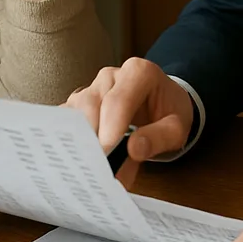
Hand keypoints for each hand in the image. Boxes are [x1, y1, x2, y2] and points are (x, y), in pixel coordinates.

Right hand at [66, 58, 194, 162]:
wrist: (162, 105)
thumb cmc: (168, 113)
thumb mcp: (176, 127)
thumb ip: (159, 137)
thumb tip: (134, 149)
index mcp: (138, 73)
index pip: (118, 101)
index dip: (109, 129)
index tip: (105, 154)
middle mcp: (110, 76)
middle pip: (90, 105)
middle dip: (91, 138)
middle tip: (95, 169)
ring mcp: (91, 88)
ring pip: (74, 112)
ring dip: (79, 141)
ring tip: (89, 168)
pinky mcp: (78, 103)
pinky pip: (66, 120)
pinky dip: (69, 141)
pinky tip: (77, 160)